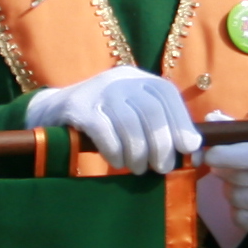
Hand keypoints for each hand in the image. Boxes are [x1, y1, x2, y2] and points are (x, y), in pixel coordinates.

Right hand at [25, 69, 201, 176]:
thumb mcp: (133, 115)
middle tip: (162, 168)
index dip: (181, 122)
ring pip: (129, 123)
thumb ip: (160, 128)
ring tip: (138, 169)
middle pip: (151, 111)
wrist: (53, 111)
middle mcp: (121, 79)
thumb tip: (194, 151)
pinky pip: (104, 132)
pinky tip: (117, 162)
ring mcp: (98, 91)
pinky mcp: (78, 107)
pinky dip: (115, 151)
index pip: (167, 95)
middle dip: (161, 144)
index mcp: (139, 78)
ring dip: (138, 153)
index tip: (188, 149)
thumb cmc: (104, 120)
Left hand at [192, 119, 247, 247]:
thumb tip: (210, 120)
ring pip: (231, 196)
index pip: (242, 155)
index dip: (220, 155)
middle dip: (226, 171)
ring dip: (234, 190)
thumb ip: (237, 129)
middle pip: (231, 176)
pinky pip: (236, 217)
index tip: (210, 154)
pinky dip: (239, 211)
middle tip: (240, 169)